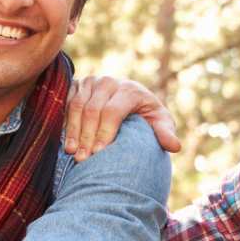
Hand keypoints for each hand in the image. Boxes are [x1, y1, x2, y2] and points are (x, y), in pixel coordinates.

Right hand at [66, 75, 180, 159]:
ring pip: (77, 106)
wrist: (129, 97)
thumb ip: (165, 132)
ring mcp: (91, 81)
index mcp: (130, 89)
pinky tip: (66, 140)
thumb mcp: (159, 122)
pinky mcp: (76, 84)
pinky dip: (65, 122)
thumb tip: (174, 146)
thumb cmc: (145, 114)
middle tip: (82, 158)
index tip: (99, 153)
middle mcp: (109, 82)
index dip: (104, 133)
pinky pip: (66, 103)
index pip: (112, 111)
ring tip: (71, 151)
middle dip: (86, 136)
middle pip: (92, 110)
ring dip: (73, 130)